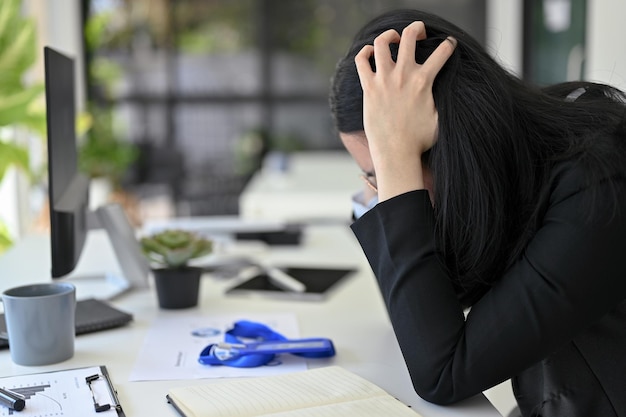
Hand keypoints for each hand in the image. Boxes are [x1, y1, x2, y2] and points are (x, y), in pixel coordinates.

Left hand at [354, 21, 455, 200]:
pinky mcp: (368, 88)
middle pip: (410, 37)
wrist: (395, 153)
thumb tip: (453, 96)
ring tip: (394, 39)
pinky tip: (372, 54)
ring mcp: (384, 80)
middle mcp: (403, 76)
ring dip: (390, 36)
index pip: (442, 52)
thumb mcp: (441, 119)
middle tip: (419, 34)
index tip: (448, 45)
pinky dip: (366, 52)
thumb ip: (443, 101)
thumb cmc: (420, 141)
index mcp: (424, 82)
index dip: (448, 45)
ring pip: (383, 43)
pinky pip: (362, 60)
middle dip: (417, 29)